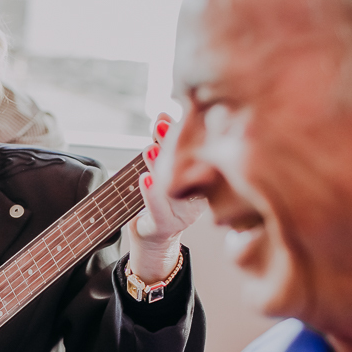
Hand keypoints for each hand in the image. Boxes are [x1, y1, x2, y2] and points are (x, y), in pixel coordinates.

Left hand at [129, 113, 206, 280]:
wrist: (156, 240)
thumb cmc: (162, 200)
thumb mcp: (166, 169)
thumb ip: (165, 145)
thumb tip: (163, 115)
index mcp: (206, 180)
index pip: (203, 152)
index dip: (193, 132)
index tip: (186, 112)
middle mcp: (199, 197)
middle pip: (189, 168)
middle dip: (174, 145)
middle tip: (163, 126)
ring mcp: (182, 214)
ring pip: (173, 188)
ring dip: (161, 166)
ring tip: (151, 149)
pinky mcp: (164, 226)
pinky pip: (158, 210)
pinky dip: (150, 193)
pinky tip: (145, 179)